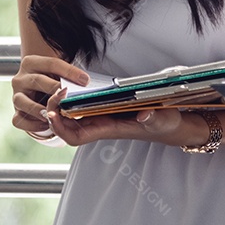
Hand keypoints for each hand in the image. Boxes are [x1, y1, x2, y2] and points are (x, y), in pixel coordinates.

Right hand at [10, 54, 88, 134]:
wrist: (37, 91)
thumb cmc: (51, 80)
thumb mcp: (57, 73)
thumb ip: (67, 76)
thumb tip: (84, 82)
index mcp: (31, 63)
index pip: (51, 63)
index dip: (69, 71)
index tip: (85, 80)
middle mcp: (20, 79)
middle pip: (37, 81)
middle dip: (54, 88)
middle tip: (67, 95)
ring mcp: (16, 96)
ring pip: (21, 101)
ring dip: (38, 108)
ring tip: (51, 113)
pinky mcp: (16, 113)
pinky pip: (18, 120)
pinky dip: (31, 124)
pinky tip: (45, 124)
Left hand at [42, 89, 199, 146]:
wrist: (169, 124)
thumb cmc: (163, 124)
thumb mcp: (162, 120)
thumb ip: (153, 118)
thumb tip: (144, 115)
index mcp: (110, 129)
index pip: (76, 137)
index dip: (61, 129)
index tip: (54, 114)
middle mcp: (101, 124)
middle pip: (67, 126)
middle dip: (56, 112)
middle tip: (55, 92)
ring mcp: (102, 116)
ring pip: (72, 116)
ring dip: (62, 104)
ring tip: (59, 87)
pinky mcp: (106, 108)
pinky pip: (82, 107)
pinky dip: (72, 99)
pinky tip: (70, 87)